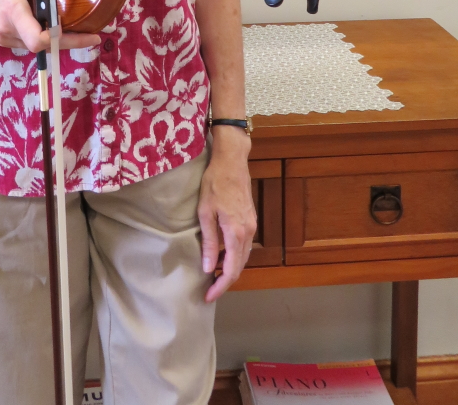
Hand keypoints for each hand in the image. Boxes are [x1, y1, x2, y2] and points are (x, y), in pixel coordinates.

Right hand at [0, 0, 100, 54]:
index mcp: (13, 11)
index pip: (39, 40)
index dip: (61, 39)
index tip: (80, 31)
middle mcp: (8, 30)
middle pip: (44, 46)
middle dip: (68, 41)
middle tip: (91, 36)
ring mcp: (3, 38)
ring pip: (36, 46)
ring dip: (54, 39)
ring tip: (73, 29)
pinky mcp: (0, 40)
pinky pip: (26, 42)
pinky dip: (40, 36)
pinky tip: (48, 26)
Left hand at [198, 130, 255, 301]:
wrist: (232, 160)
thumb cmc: (215, 183)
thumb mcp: (205, 212)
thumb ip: (209, 242)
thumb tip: (209, 268)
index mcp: (236, 233)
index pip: (231, 270)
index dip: (220, 286)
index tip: (208, 296)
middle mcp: (248, 232)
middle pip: (240, 266)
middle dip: (225, 280)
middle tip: (209, 289)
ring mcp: (252, 225)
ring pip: (243, 256)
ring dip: (230, 268)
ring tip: (212, 274)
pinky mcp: (251, 219)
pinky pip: (243, 245)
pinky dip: (233, 255)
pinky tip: (221, 254)